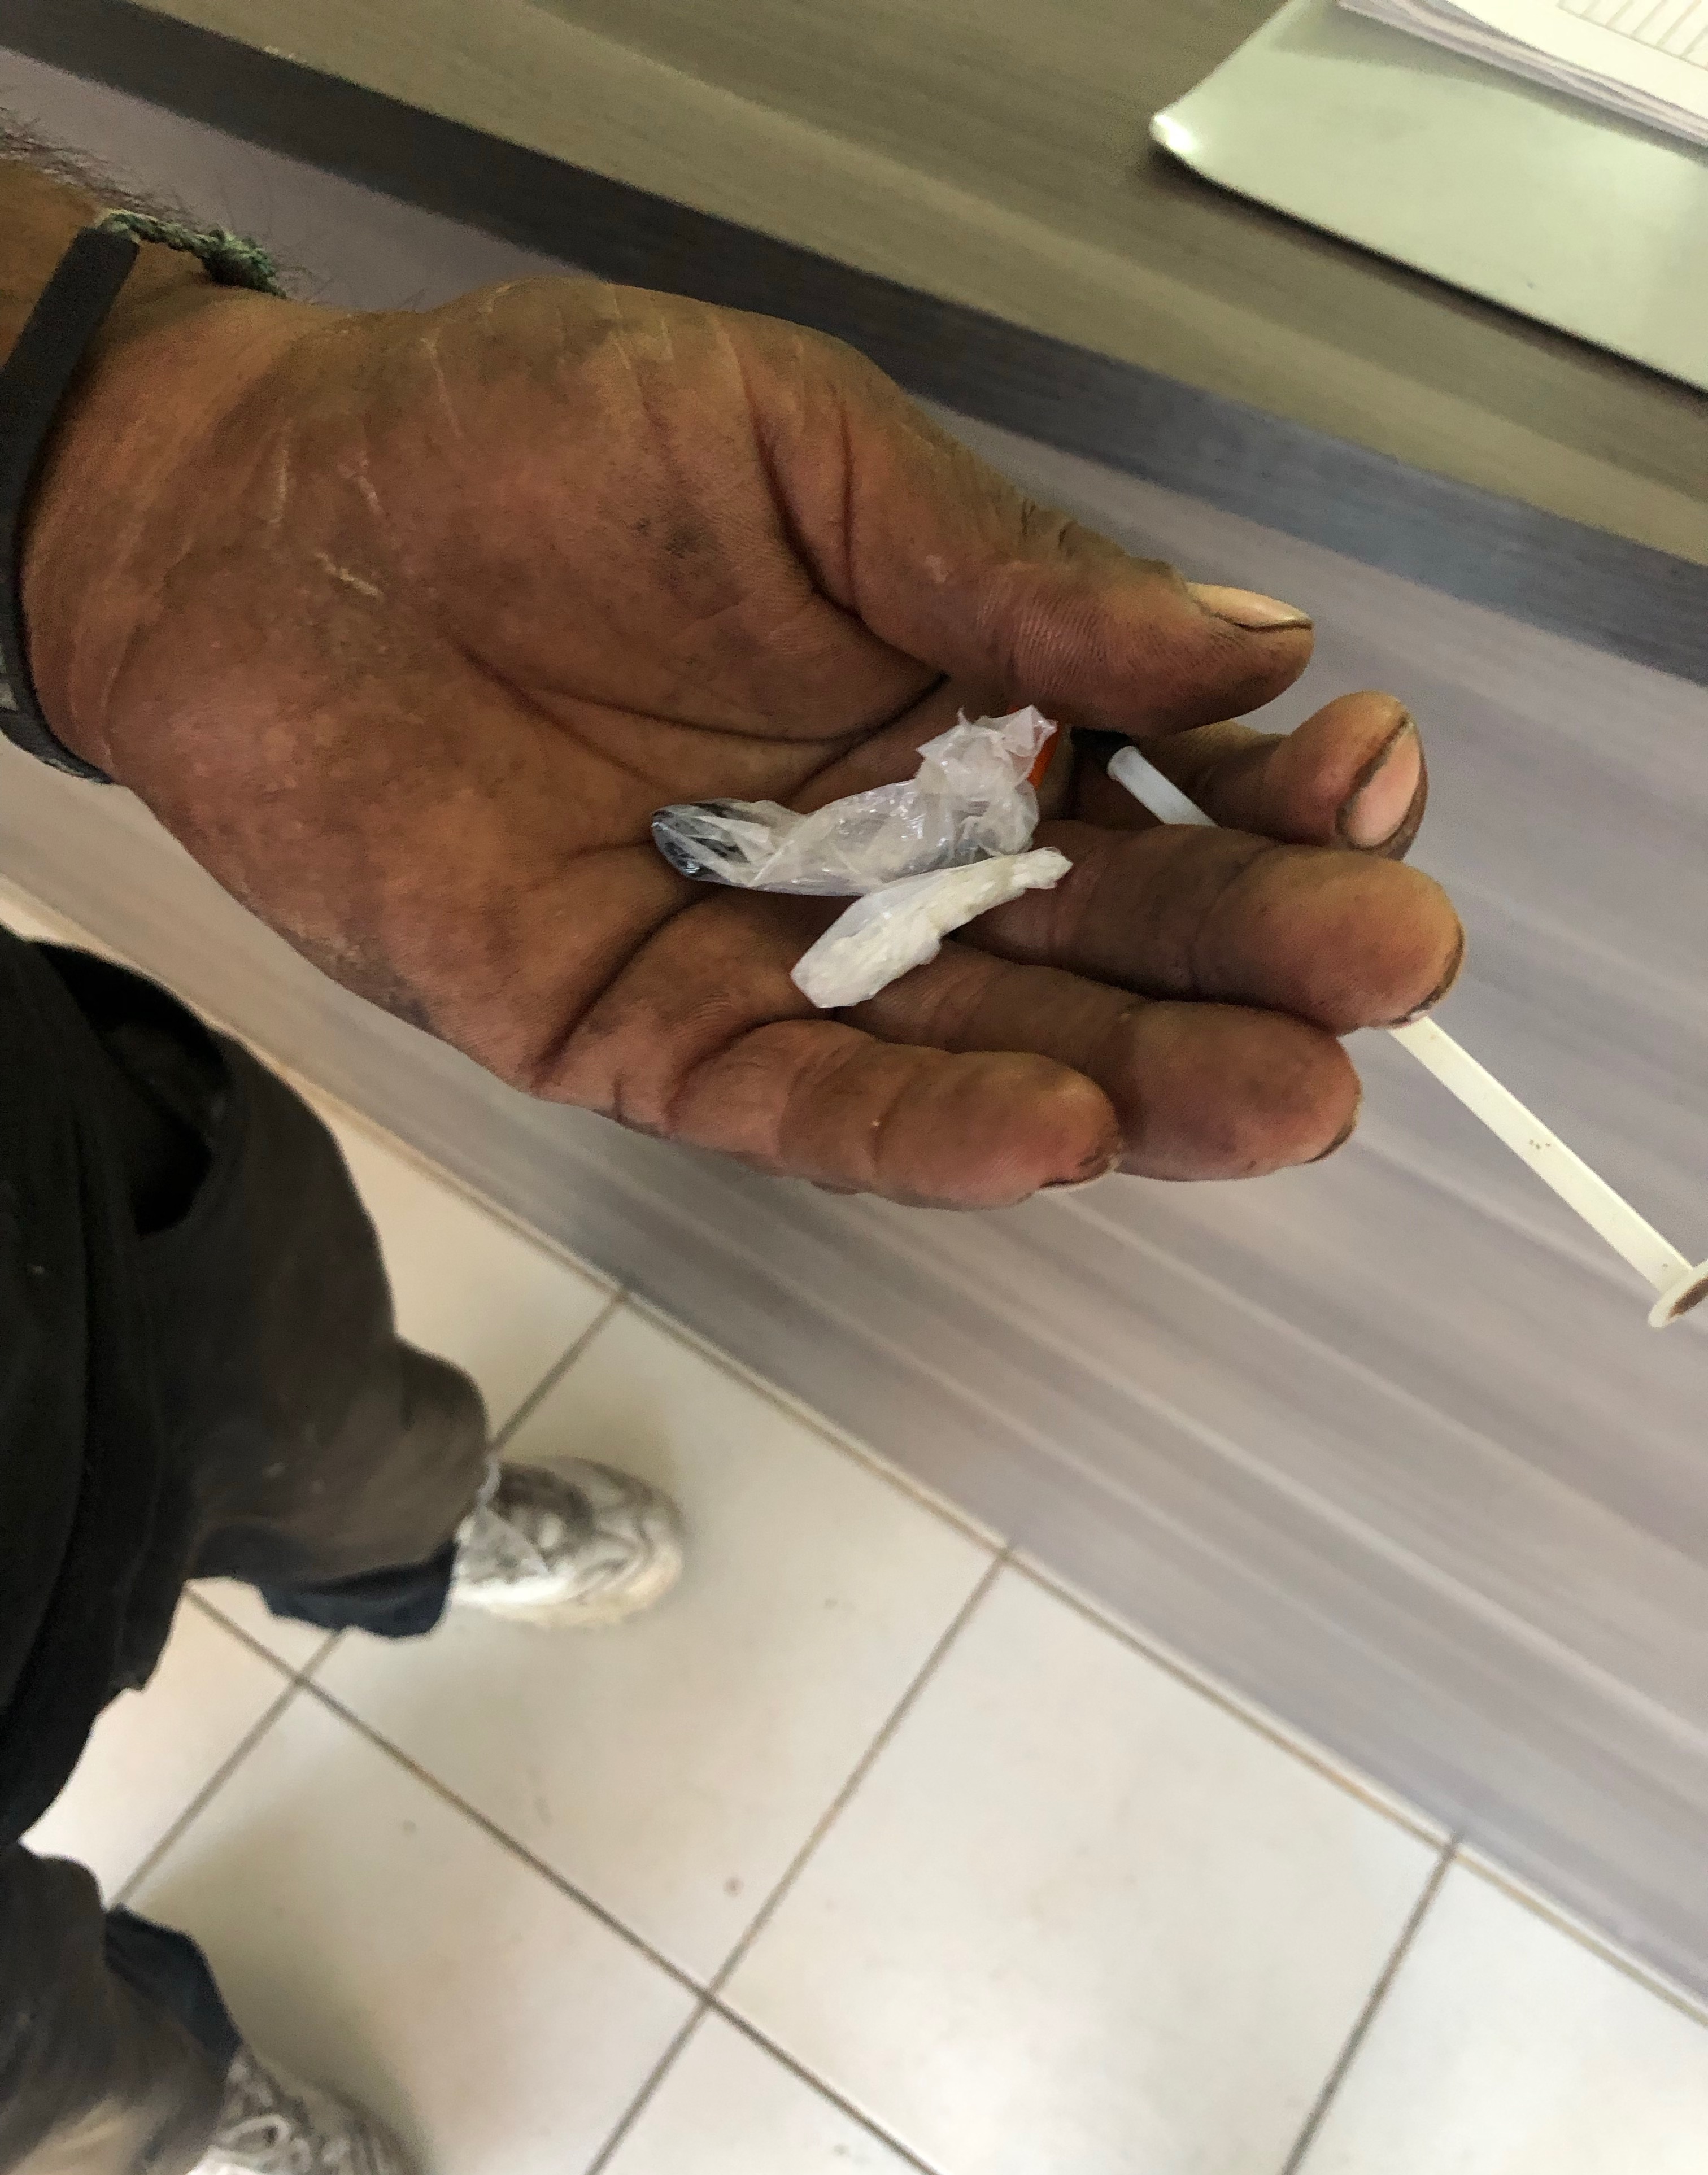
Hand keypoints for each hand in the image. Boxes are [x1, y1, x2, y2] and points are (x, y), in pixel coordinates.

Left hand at [27, 273, 1460, 1205]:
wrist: (263, 530)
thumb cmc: (525, 446)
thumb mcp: (802, 451)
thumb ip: (1011, 571)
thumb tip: (1252, 647)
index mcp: (955, 687)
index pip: (1158, 766)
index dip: (1275, 789)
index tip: (1367, 778)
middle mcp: (891, 842)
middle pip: (1103, 928)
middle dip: (1252, 958)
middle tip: (1386, 975)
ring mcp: (779, 956)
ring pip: (989, 1046)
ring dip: (1140, 1080)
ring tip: (1283, 1100)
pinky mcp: (650, 1040)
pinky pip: (808, 1107)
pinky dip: (927, 1130)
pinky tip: (1060, 1132)